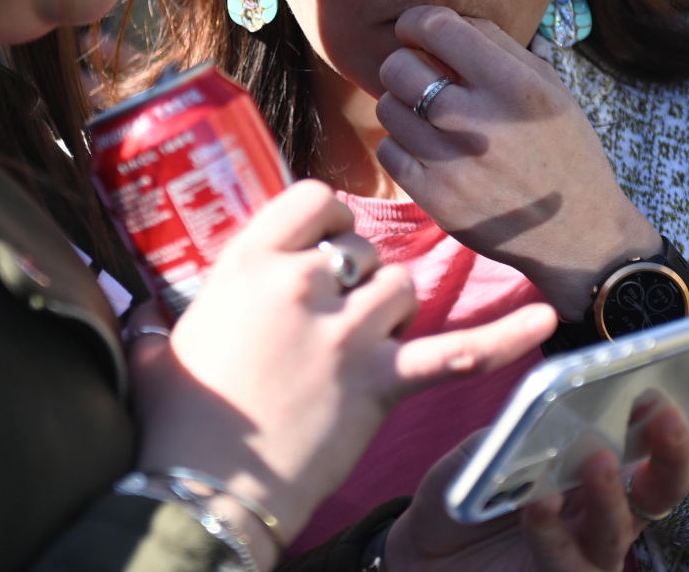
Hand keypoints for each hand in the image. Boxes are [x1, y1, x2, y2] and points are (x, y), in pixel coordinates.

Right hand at [130, 180, 558, 560]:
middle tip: (329, 319)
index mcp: (249, 263)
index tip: (318, 242)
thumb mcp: (158, 348)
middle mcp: (304, 285)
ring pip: (402, 288)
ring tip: (359, 346)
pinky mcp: (380, 384)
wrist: (204, 490)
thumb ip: (159, 318)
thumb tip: (142, 311)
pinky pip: (455, 353)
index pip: (313, 199)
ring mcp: (348, 334)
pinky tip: (547, 317)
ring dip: (390, 311)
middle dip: (355, 277)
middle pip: (362, 250)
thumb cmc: (174, 421)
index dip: (324, 219)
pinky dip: (504, 337)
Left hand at [375, 5, 658, 317]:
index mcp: (512, 85)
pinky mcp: (435, 198)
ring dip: (402, 105)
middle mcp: (478, 121)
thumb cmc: (564, 150)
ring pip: (388, 107)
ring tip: (427, 115)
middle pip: (399, 66)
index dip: (415, 22)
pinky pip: (389, 149)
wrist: (578, 233)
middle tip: (419, 76)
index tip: (416, 31)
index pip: (435, 28)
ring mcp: (452, 163)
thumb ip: (499, 47)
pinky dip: (401, 143)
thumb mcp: (550, 88)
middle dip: (404, 63)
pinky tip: (426, 148)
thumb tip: (446, 20)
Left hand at [383, 372, 688, 570]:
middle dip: (676, 449)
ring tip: (596, 458)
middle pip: (668, 485)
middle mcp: (612, 506)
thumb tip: (562, 391)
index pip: (678, 437)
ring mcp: (589, 549)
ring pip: (627, 526)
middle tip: (663, 411)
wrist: (420, 555)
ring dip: (615, 490)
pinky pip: (569, 562)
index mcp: (611, 460)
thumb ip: (526, 421)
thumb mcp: (491, 443)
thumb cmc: (469, 493)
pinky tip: (538, 506)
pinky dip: (556, 532)